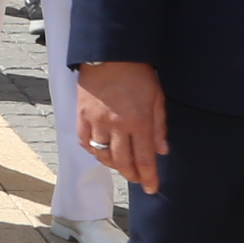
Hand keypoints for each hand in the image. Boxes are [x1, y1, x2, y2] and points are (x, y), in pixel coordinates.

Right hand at [76, 59, 168, 196]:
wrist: (109, 53)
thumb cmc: (137, 73)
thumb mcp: (157, 97)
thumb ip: (159, 126)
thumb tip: (162, 151)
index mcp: (138, 121)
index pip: (144, 159)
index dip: (149, 178)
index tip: (152, 189)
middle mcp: (116, 125)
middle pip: (122, 162)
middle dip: (132, 175)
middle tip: (137, 179)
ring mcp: (96, 121)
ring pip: (102, 155)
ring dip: (113, 164)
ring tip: (121, 164)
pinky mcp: (81, 115)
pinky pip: (84, 141)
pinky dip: (93, 150)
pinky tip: (101, 150)